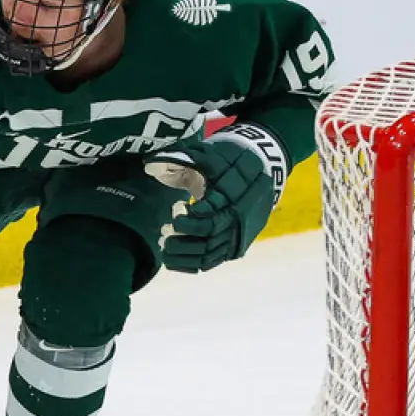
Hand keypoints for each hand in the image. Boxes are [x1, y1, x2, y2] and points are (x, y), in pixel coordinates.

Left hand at [145, 123, 287, 273]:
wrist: (265, 161)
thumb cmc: (230, 155)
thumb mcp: (209, 151)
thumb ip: (180, 157)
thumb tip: (149, 165)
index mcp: (235, 196)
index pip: (210, 218)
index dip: (187, 222)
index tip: (175, 212)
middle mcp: (241, 217)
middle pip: (210, 238)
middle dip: (183, 241)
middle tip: (165, 234)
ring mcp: (242, 231)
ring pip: (212, 253)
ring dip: (185, 256)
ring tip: (164, 250)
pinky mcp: (239, 241)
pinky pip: (217, 259)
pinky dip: (194, 264)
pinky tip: (174, 262)